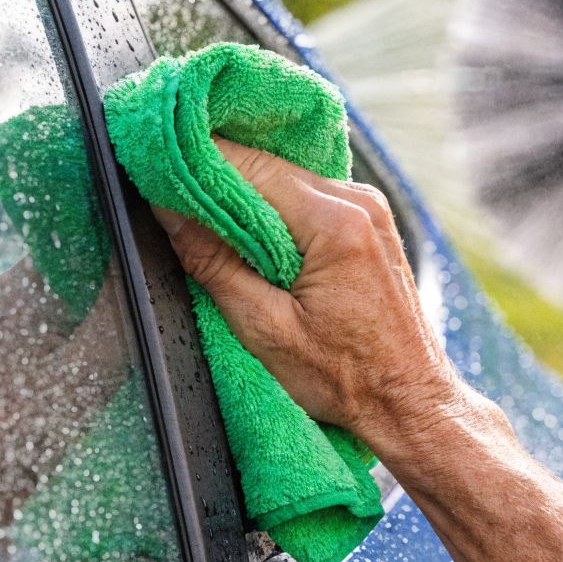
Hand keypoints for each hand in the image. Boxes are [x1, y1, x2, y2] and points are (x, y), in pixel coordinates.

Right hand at [155, 138, 482, 463]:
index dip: (196, 163)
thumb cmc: (350, 378)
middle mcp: (360, 203)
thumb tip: (169, 211)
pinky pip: (309, 195)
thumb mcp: (265, 328)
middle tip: (164, 188)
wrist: (408, 398)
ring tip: (198, 210)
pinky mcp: (369, 222)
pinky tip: (247, 226)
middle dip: (214, 175)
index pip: (249, 167)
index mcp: (337, 223)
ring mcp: (370, 209)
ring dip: (243, 191)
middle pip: (268, 165)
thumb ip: (213, 262)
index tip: (153, 163)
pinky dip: (274, 204)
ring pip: (287, 177)